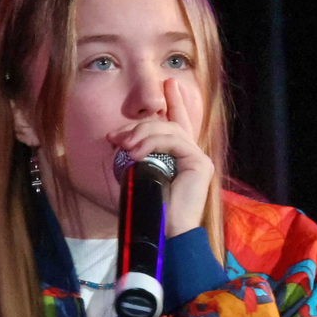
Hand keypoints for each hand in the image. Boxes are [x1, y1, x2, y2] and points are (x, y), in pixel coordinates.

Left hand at [107, 78, 213, 236]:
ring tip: (123, 147)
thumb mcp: (137, 177)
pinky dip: (152, 143)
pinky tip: (136, 153)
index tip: (167, 83)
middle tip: (116, 136)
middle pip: (167, 124)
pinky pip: (175, 141)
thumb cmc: (149, 211)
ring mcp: (198, 159)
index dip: (174, 102)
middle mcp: (192, 155)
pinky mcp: (200, 163)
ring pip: (169, 130)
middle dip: (139, 124)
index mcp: (180, 158)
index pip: (177, 123)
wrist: (164, 233)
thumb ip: (134, 158)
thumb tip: (117, 141)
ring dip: (141, 134)